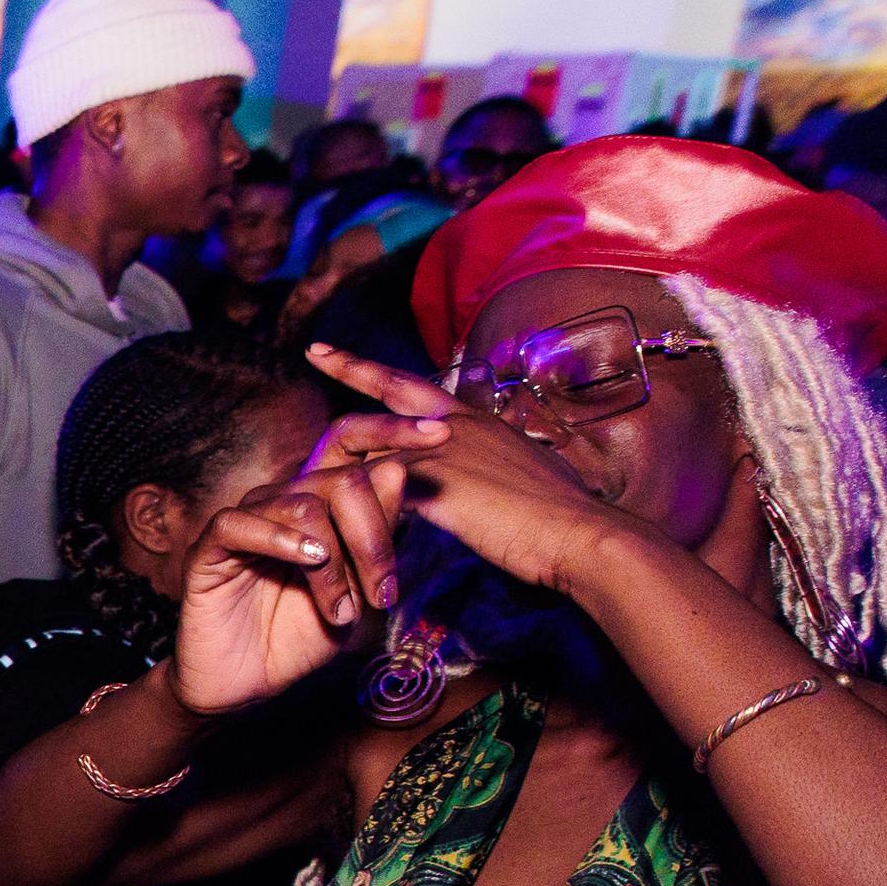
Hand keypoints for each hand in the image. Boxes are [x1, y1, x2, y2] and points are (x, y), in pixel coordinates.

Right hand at [169, 407, 437, 716]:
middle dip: (375, 538)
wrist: (247, 686)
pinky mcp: (209, 549)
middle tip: (385, 594)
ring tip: (343, 611)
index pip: (352, 443)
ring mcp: (245, 521)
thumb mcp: (359, 592)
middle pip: (343, 480)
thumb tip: (397, 472)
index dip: (394, 430)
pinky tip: (308, 562)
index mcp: (319, 503)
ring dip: (336, 563)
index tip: (442, 433)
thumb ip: (378, 538)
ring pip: (304, 505)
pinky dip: (280, 540)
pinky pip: (241, 524)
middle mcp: (282, 502)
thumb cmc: (301, 638)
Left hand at [306, 343, 620, 595]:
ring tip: (306, 470)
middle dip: (351, 367)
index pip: (422, 392)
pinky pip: (376, 487)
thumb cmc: (560, 520)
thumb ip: (490, 472)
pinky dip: (349, 500)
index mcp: (479, 423)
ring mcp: (446, 450)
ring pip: (376, 443)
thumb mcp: (521, 481)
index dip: (388, 376)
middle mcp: (459, 425)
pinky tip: (322, 512)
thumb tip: (484, 480)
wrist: (580, 535)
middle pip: (394, 388)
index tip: (364, 358)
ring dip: (341, 458)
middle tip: (313, 350)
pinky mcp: (436, 483)